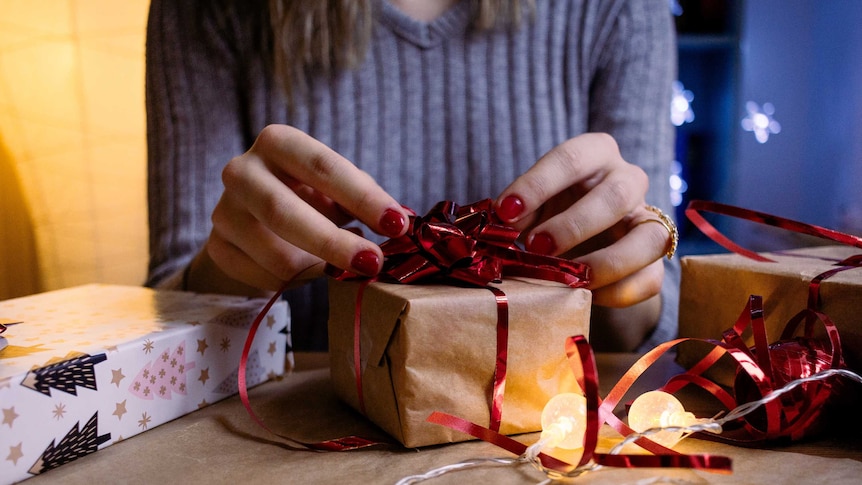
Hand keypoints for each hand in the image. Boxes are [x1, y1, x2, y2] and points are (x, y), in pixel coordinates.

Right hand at [190, 124, 409, 294]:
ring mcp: (223, 211)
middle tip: (373, 263)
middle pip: (283, 212)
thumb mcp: (337, 187)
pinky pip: (264, 278)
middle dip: (333, 242)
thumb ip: (365, 199)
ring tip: (337, 266)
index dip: (363, 197)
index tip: (397, 224)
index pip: (322, 166)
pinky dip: (294, 282)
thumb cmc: (309, 195)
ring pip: (275, 255)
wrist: (257, 218)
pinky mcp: (217, 247)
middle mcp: (241, 171)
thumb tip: (401, 222)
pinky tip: (305, 270)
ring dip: (317, 268)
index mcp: (278, 142)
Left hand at [494, 132, 671, 307]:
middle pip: (616, 194)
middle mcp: (629, 179)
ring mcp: (648, 219)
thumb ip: (518, 211)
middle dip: (574, 224)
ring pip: (649, 237)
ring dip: (606, 262)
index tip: (506, 211)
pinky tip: (584, 295)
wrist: (585, 241)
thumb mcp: (532, 205)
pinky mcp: (654, 260)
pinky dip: (618, 291)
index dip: (537, 184)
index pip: (571, 158)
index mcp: (596, 154)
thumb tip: (500, 225)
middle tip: (537, 247)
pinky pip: (650, 278)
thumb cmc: (552, 211)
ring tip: (569, 279)